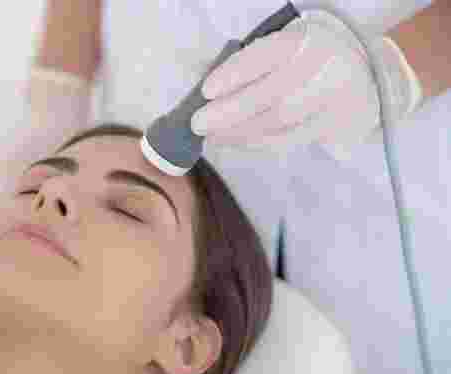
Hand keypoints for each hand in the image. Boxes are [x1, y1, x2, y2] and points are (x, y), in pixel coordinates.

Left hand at [191, 10, 422, 160]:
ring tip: (212, 136)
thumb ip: (251, 64)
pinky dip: (257, 143)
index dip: (234, 75)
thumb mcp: (285, 47)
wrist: (364, 78)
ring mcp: (331, 101)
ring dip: (239, 132)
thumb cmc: (309, 60)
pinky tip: (235, 142)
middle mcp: (321, 68)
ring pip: (279, 122)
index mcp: (304, 40)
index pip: (265, 57)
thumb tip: (206, 89)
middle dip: (230, 113)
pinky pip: (289, 139)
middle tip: (199, 124)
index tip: (206, 91)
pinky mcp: (333, 127)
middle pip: (272, 96)